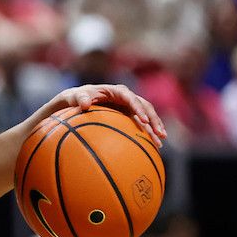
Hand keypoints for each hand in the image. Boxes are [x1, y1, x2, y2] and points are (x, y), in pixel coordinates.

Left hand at [49, 84, 166, 146]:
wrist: (77, 102)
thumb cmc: (76, 97)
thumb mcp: (75, 97)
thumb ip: (80, 99)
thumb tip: (85, 104)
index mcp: (116, 91)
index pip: (131, 98)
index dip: (139, 108)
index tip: (144, 120)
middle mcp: (127, 98)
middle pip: (145, 106)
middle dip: (154, 119)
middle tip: (159, 133)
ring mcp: (129, 107)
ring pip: (147, 115)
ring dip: (155, 127)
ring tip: (161, 140)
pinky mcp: (129, 116)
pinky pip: (142, 124)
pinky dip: (148, 132)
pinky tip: (155, 145)